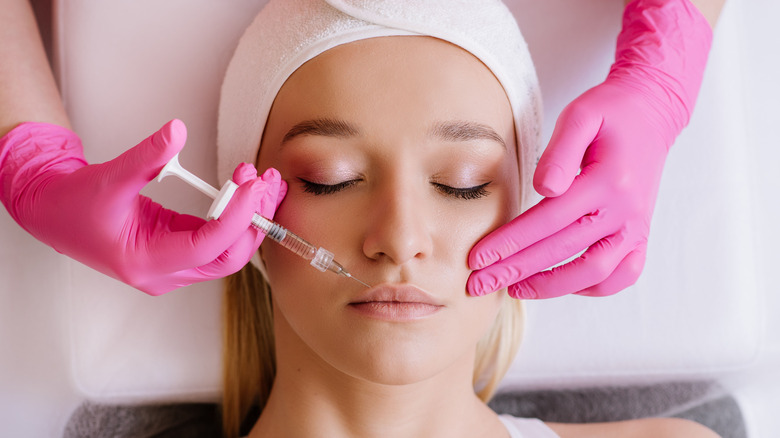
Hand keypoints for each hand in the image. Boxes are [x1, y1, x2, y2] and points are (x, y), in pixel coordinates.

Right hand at [0, 119, 285, 294]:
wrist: (54, 215)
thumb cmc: (74, 204)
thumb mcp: (109, 177)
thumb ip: (146, 156)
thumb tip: (177, 131)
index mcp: (144, 262)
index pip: (205, 246)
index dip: (235, 217)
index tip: (252, 185)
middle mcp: (164, 274)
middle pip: (226, 257)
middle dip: (252, 219)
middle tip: (267, 183)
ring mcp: (173, 269)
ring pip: (226, 253)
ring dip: (250, 219)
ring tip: (266, 184)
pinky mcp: (178, 255)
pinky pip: (217, 243)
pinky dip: (236, 219)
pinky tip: (249, 194)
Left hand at [467, 0, 711, 298]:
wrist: (652, 113)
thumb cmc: (609, 113)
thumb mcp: (581, 115)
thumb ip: (559, 151)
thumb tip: (542, 188)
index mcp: (608, 181)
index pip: (548, 220)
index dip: (510, 242)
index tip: (477, 258)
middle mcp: (626, 211)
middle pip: (563, 251)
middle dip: (516, 270)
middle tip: (478, 283)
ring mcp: (637, 227)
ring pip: (594, 273)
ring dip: (550, 286)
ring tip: (513, 289)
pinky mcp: (641, 235)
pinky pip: (622, 275)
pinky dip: (591, 287)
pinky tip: (561, 284)